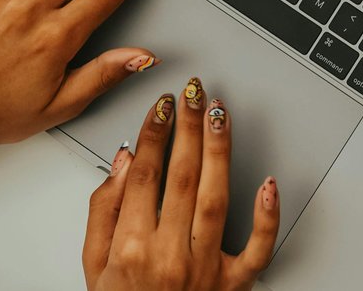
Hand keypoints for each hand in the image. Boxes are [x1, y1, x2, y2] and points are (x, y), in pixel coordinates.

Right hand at [84, 87, 278, 290]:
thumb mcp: (92, 266)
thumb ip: (102, 212)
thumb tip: (124, 162)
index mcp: (130, 249)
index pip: (144, 175)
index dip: (154, 133)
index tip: (161, 106)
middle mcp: (169, 256)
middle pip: (181, 177)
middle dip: (187, 127)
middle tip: (193, 92)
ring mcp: (205, 269)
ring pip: (216, 197)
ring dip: (219, 151)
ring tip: (220, 114)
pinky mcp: (234, 284)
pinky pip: (257, 248)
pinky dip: (266, 216)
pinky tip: (270, 182)